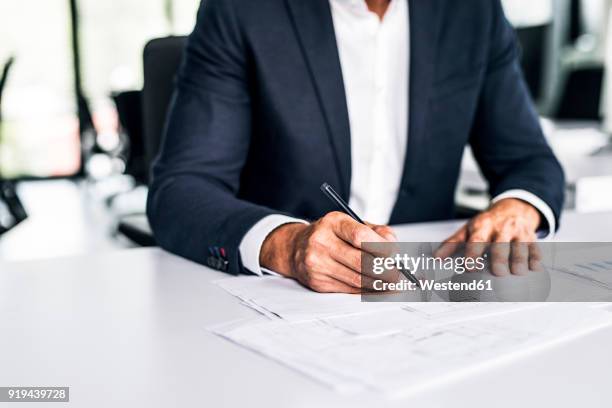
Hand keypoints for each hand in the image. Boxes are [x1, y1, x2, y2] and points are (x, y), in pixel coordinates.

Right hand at [260, 212, 395, 292]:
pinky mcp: (318, 282)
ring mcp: (317, 264)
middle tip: (399, 275)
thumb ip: (375, 231)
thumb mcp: (349, 223)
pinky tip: (378, 288)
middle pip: (360, 261)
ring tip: (394, 284)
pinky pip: (349, 289)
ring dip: (379, 284)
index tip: (395, 255)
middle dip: (384, 271)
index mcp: (333, 223)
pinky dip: (367, 290)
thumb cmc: (330, 234)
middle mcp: (321, 242)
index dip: (381, 247)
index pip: (360, 236)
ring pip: (356, 279)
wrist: (296, 248)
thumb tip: (394, 246)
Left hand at [436, 198, 541, 275]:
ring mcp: (517, 232)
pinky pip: (535, 247)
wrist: (512, 209)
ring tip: (517, 272)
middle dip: (499, 258)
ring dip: (519, 259)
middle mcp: (500, 228)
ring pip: (520, 246)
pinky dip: (536, 257)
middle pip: (500, 244)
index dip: (473, 254)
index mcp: (482, 226)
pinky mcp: (531, 237)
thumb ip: (452, 244)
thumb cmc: (488, 224)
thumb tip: (436, 258)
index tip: (470, 267)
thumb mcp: (467, 230)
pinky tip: (534, 267)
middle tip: (498, 273)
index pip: (477, 240)